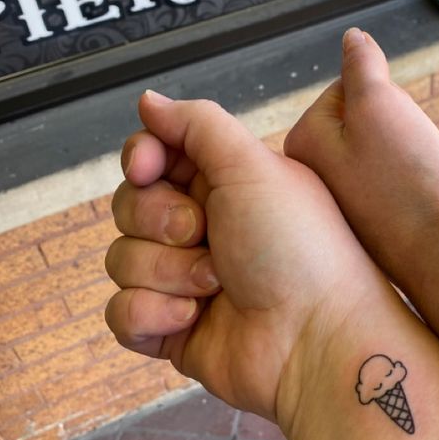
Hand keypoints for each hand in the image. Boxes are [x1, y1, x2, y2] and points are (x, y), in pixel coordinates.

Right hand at [105, 91, 386, 429]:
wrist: (318, 338)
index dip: (140, 160)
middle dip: (160, 221)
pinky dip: (152, 314)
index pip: (150, 157)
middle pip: (127, 207)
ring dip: (166, 272)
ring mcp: (182, 280)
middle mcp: (200, 229)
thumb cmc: (301, 249)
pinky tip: (192, 318)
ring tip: (217, 284)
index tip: (147, 167)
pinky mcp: (170, 328)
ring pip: (121, 260)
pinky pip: (121, 314)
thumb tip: (149, 101)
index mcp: (221, 184)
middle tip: (205, 233)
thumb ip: (197, 125)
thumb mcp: (254, 167)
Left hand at [284, 29, 438, 297]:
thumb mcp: (382, 105)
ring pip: (380, 153)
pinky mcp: (365, 228)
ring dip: (405, 156)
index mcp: (301, 143)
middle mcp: (308, 179)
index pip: (345, 90)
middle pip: (361, 122)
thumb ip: (362, 66)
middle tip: (407, 158)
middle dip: (394, 128)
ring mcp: (336, 207)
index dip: (384, 99)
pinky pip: (391, 186)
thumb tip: (352, 37)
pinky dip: (409, 185)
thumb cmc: (412, 180)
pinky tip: (417, 202)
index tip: (394, 131)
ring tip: (414, 181)